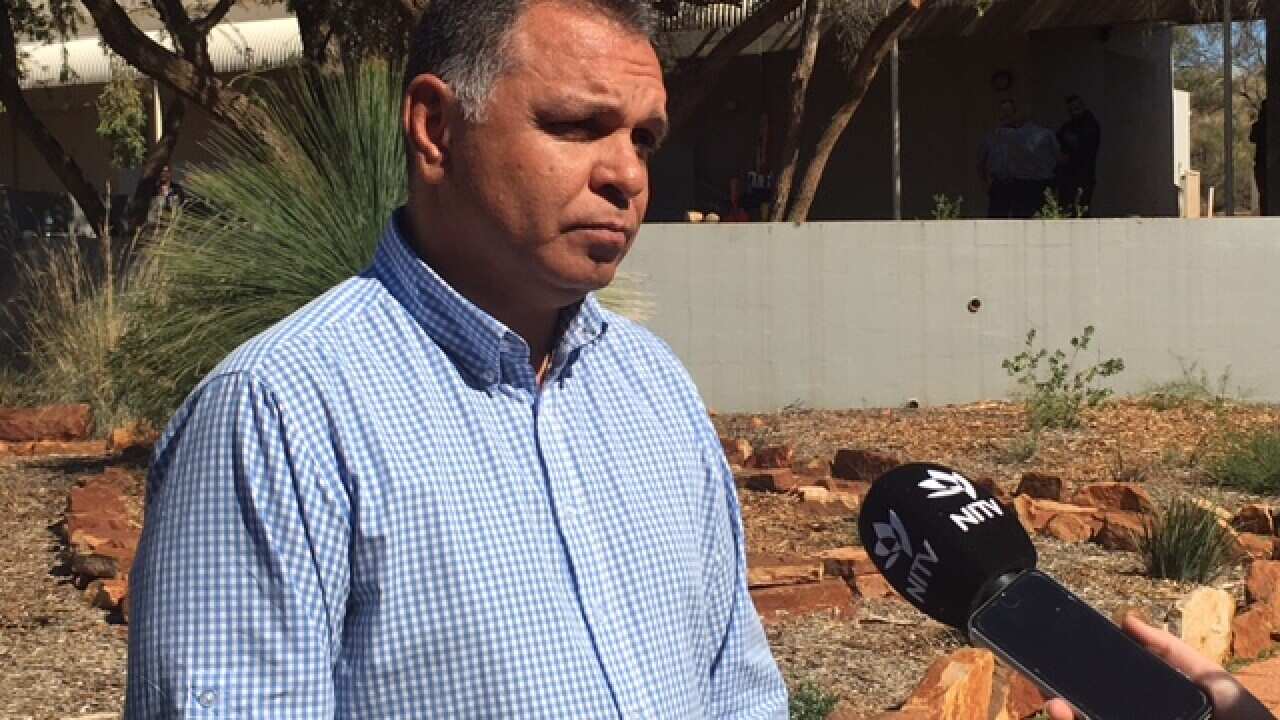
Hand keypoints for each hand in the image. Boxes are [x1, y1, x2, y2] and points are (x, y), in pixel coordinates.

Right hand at [1044, 613, 1274, 719]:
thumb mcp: (1209, 679)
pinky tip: (1070, 716)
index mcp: (1145, 707)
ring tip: (1055, 705)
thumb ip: (1169, 650)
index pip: (1104, 697)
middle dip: (1062, 703)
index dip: (1077, 685)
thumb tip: (1125, 621)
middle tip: (1047, 688)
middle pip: (1089, 714)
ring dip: (1065, 716)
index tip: (1056, 670)